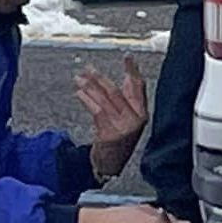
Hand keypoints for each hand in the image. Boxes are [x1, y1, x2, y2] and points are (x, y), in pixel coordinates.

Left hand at [75, 53, 148, 181]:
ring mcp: (123, 128)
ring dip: (89, 87)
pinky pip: (97, 111)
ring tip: (79, 78)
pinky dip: (87, 100)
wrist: (111, 165)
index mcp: (142, 114)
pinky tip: (80, 93)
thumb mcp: (127, 119)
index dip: (133, 70)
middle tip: (88, 68)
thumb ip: (128, 98)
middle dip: (100, 79)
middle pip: (116, 92)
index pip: (139, 87)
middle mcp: (135, 120)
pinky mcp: (110, 134)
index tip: (128, 57)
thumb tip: (130, 74)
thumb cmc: (118, 140)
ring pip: (104, 100)